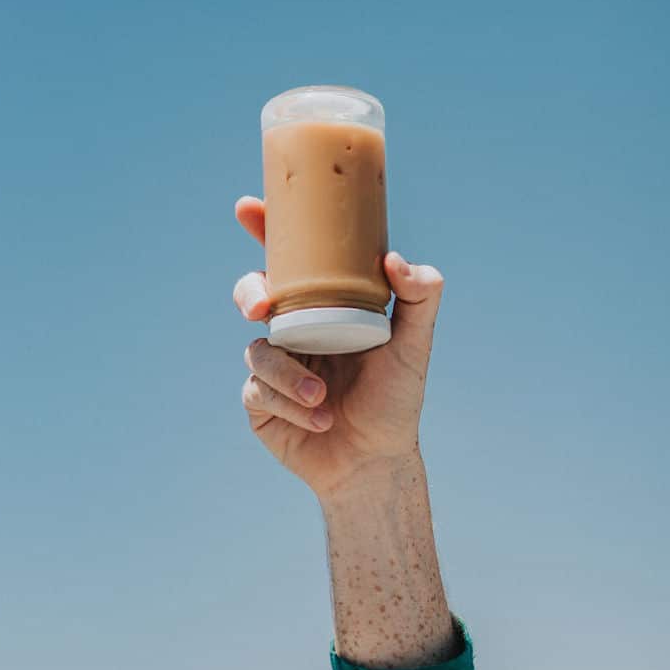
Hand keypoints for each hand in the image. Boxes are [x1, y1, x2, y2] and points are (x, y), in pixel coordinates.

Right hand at [232, 195, 444, 501]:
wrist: (376, 462)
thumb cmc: (396, 398)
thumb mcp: (416, 344)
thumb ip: (420, 297)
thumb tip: (394, 259)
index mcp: (323, 306)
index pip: (290, 259)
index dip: (265, 229)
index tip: (249, 208)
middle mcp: (293, 329)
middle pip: (254, 292)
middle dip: (250, 292)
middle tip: (263, 307)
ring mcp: (272, 365)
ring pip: (257, 349)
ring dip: (287, 373)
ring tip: (322, 396)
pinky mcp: (259, 402)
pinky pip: (257, 390)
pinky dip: (290, 403)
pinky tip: (320, 419)